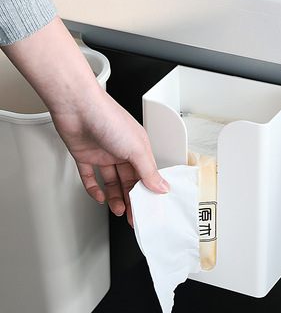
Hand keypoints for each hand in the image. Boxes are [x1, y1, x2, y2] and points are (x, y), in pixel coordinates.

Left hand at [2, 17, 168, 225]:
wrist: (76, 106)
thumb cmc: (108, 117)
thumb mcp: (136, 148)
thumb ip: (148, 170)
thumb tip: (162, 186)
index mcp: (138, 147)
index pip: (146, 175)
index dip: (148, 192)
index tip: (149, 208)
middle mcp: (122, 150)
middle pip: (129, 180)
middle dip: (131, 198)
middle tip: (133, 216)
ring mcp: (103, 153)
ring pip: (111, 181)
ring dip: (114, 197)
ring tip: (118, 209)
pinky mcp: (85, 156)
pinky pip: (90, 177)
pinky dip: (94, 188)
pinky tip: (98, 196)